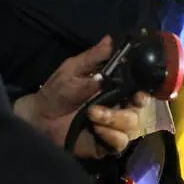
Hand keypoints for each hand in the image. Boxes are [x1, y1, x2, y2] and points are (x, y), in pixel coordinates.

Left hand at [13, 36, 149, 158]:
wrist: (40, 117)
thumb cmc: (57, 90)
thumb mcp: (73, 69)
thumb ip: (93, 57)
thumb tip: (110, 39)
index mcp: (114, 88)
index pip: (138, 88)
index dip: (143, 89)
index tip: (139, 90)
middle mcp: (117, 106)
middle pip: (139, 108)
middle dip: (132, 105)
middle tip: (123, 101)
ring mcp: (113, 126)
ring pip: (131, 125)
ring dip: (114, 118)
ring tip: (91, 113)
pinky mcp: (105, 144)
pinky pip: (119, 142)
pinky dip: (111, 135)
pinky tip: (96, 128)